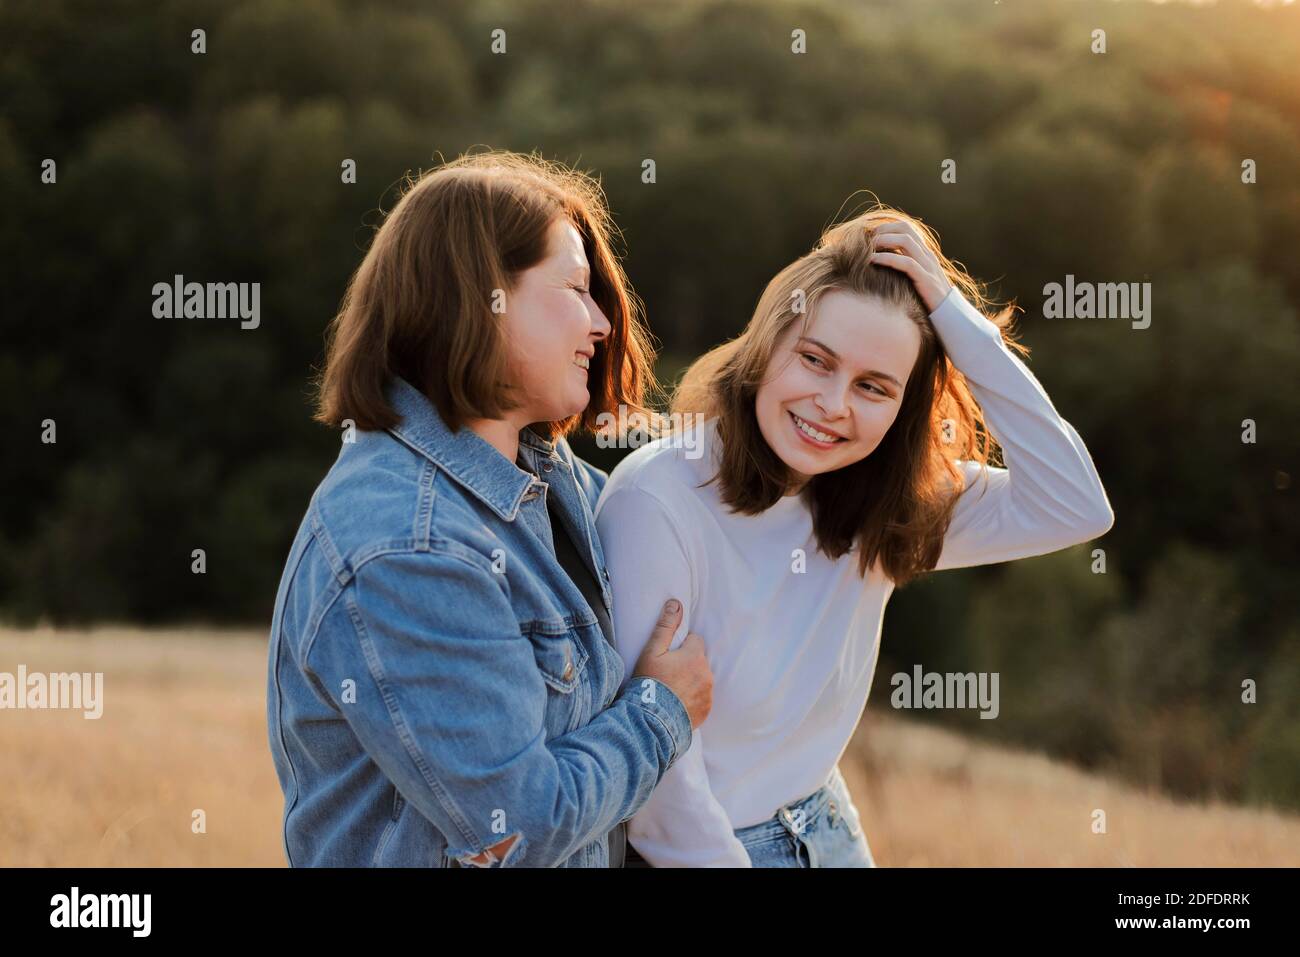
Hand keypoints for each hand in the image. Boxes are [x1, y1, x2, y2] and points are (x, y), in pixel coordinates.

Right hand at [632, 598, 712, 728]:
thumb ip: (666, 626)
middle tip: (668, 674)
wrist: (651, 721)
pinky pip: (703, 698)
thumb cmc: (650, 683)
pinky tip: (678, 703)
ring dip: (692, 681)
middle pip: (699, 660)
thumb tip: (676, 604)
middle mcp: (707, 673)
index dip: (682, 647)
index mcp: (695, 656)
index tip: (669, 657)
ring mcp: (709, 693)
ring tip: (672, 690)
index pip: (696, 641)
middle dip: (688, 663)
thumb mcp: (652, 652)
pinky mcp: (707, 709)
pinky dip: (694, 698)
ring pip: (702, 679)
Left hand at [867, 220, 954, 314]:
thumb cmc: (927, 301)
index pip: (906, 228)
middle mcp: (927, 255)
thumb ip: (902, 269)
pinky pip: (906, 263)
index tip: (869, 234)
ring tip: (868, 247)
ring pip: (906, 241)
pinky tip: (872, 261)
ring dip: (884, 240)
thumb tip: (879, 265)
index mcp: (924, 253)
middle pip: (905, 229)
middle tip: (866, 238)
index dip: (886, 226)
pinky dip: (887, 258)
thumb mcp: (914, 280)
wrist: (950, 317)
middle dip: (883, 229)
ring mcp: (927, 266)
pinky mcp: (926, 280)